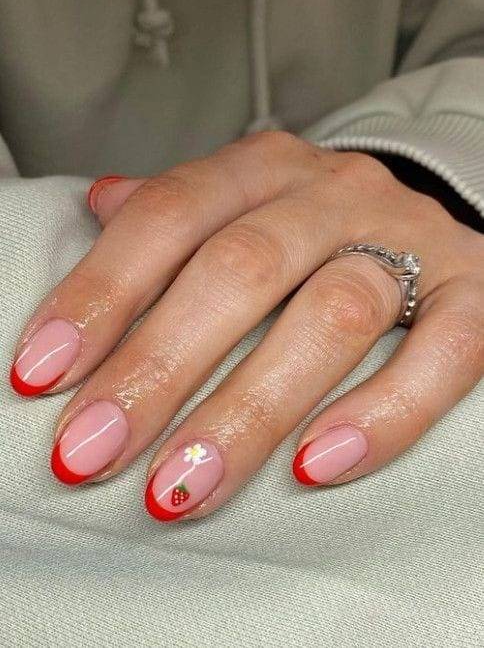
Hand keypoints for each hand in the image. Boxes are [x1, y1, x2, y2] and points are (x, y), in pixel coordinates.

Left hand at [10, 132, 483, 521]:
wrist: (426, 219)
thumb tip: (98, 203)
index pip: (169, 215)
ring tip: (182, 488)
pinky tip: (316, 469)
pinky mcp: (477, 296)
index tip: (42, 374)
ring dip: (250, 409)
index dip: (101, 292)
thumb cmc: (310, 229)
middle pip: (241, 269)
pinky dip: (382, 413)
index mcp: (265, 169)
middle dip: (159, 367)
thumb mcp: (242, 203)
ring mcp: (412, 242)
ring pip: (334, 315)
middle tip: (92, 451)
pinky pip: (443, 353)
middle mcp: (336, 194)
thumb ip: (175, 210)